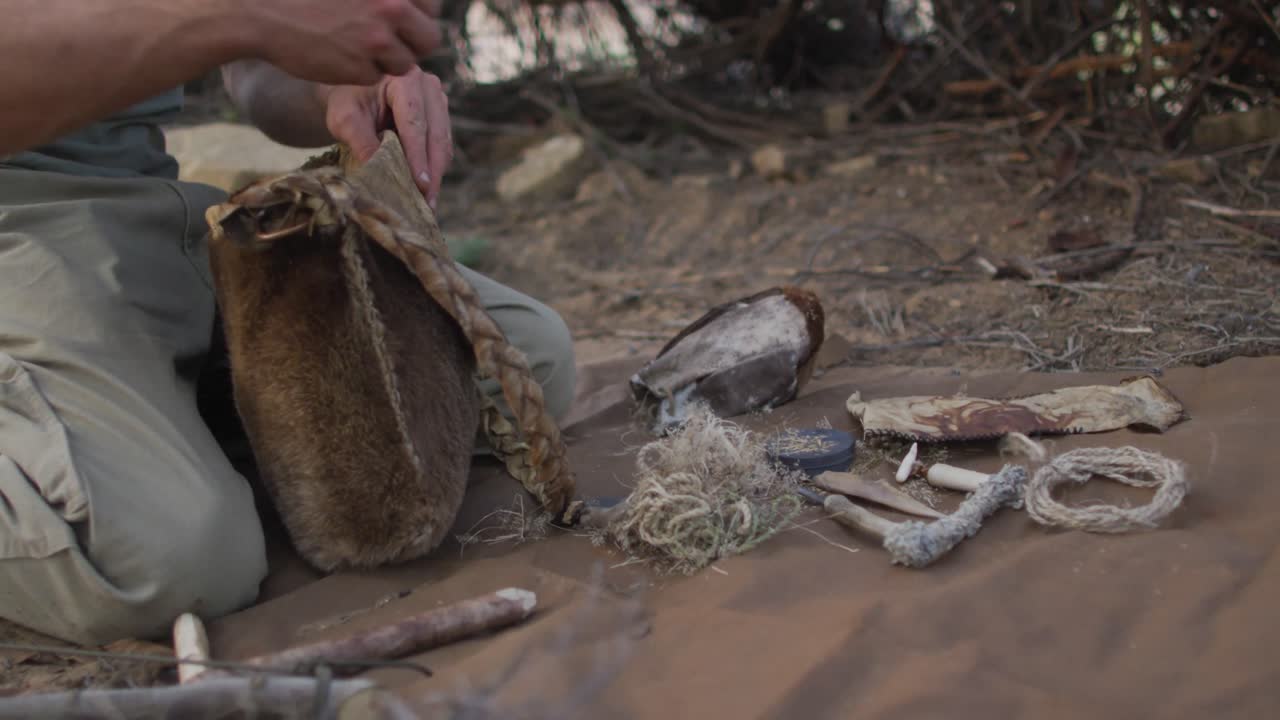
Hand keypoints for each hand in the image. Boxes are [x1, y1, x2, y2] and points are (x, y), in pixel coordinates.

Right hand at [250, 0, 445, 86]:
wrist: (261, 10)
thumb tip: (411, 6)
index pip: (433, 6)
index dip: (418, 16)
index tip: (401, 20)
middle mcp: (390, 5)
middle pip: (429, 38)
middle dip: (412, 44)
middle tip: (387, 42)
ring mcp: (377, 37)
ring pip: (406, 63)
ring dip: (387, 60)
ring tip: (356, 46)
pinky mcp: (360, 66)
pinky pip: (376, 77)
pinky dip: (361, 72)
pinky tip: (338, 55)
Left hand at [319, 67, 452, 208]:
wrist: (356, 94)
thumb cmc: (348, 102)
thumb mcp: (345, 119)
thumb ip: (360, 141)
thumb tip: (375, 170)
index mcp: (404, 79)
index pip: (414, 122)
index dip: (418, 156)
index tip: (420, 184)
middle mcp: (428, 87)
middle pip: (435, 135)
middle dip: (432, 171)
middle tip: (428, 202)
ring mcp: (439, 102)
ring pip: (443, 144)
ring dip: (436, 175)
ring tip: (428, 203)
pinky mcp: (441, 118)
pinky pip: (442, 147)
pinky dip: (435, 169)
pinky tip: (427, 190)